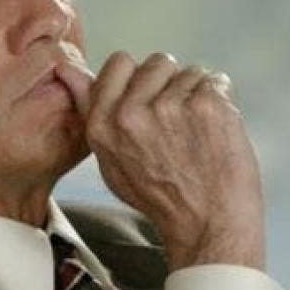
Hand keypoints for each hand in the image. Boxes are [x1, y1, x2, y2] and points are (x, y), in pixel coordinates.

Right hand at [55, 44, 265, 270]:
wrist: (208, 226)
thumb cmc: (161, 197)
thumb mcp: (111, 161)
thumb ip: (91, 112)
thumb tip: (66, 69)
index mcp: (102, 125)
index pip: (119, 63)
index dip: (140, 79)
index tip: (152, 101)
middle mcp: (130, 114)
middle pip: (156, 63)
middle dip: (170, 85)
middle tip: (178, 124)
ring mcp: (169, 107)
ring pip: (189, 71)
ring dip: (198, 94)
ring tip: (198, 132)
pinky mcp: (206, 105)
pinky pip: (216, 81)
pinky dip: (223, 100)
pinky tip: (217, 130)